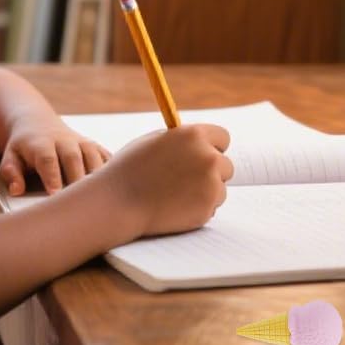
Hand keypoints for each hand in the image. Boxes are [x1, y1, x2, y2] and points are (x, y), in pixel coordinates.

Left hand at [0, 117, 110, 193]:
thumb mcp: (10, 157)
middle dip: (77, 180)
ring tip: (99, 200)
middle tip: (79, 204)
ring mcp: (82, 142)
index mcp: (41, 144)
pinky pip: (107, 158)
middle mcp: (64, 141)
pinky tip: (114, 190)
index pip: (48, 160)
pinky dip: (112, 172)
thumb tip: (16, 190)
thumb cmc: (23, 148)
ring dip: (97, 177)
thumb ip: (11, 173)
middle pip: (74, 158)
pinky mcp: (94, 147)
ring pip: (93, 157)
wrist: (38, 123)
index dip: (52, 177)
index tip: (55, 195)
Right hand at [98, 124, 233, 238]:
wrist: (118, 201)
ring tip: (175, 194)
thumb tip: (201, 143)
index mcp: (194, 135)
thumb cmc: (131, 169)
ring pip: (220, 189)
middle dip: (211, 172)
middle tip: (187, 180)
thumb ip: (182, 142)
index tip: (205, 155)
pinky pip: (211, 207)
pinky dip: (198, 209)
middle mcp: (208, 157)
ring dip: (205, 192)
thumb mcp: (155, 142)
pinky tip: (174, 207)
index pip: (223, 137)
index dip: (213, 147)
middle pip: (226, 165)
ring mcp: (210, 184)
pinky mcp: (207, 208)